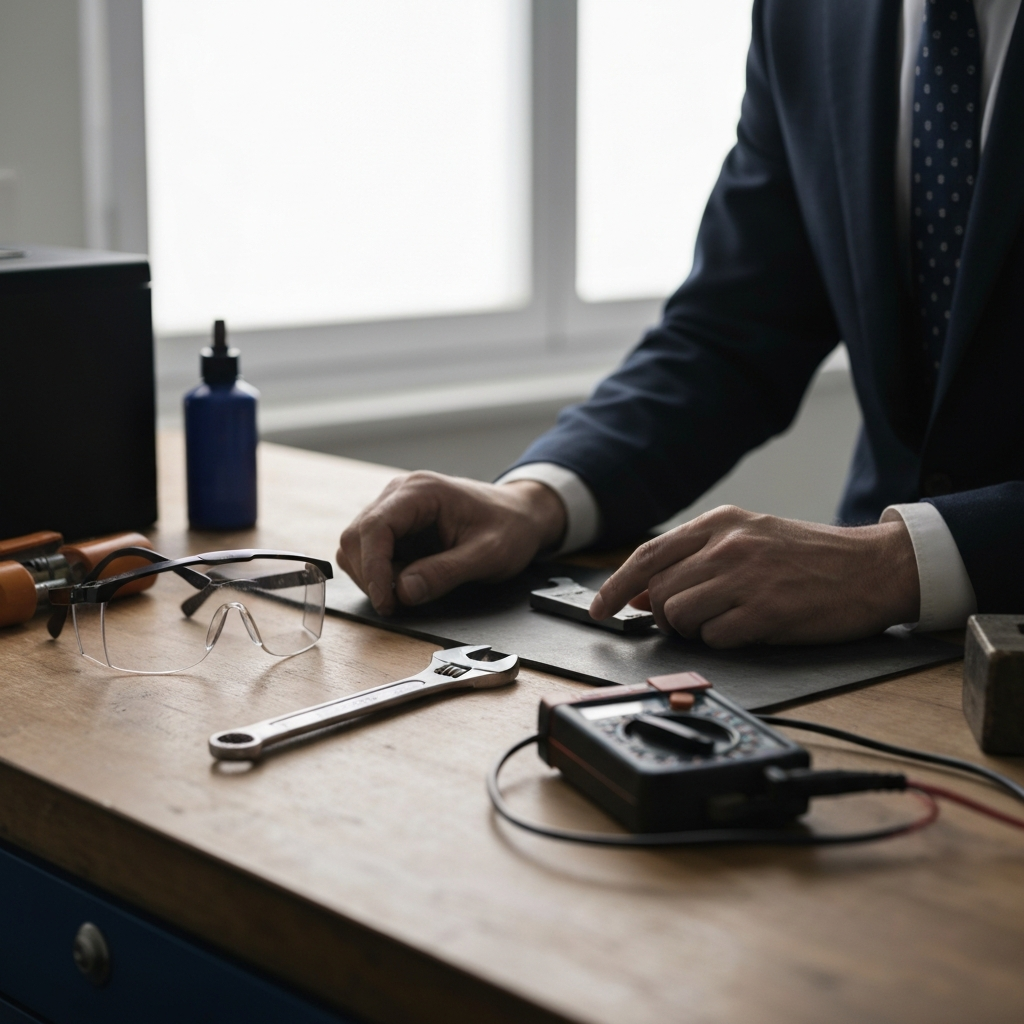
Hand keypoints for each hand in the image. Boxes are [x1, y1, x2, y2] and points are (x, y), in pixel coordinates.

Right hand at [338, 472, 566, 613]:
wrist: (521, 515)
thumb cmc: (510, 528)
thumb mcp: (487, 555)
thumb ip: (445, 573)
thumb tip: (403, 592)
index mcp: (421, 492)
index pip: (375, 527)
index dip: (373, 568)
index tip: (387, 601)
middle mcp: (399, 494)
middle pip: (356, 537)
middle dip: (370, 576)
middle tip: (398, 604)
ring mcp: (394, 508)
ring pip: (356, 547)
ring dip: (372, 577)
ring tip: (409, 590)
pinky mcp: (395, 526)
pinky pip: (369, 552)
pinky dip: (380, 574)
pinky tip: (407, 582)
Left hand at [589, 506, 919, 647]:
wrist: (874, 567)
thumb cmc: (809, 558)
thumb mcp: (748, 540)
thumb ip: (695, 561)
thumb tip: (642, 593)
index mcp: (720, 523)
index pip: (648, 555)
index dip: (616, 585)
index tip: (600, 609)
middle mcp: (728, 545)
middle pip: (661, 591)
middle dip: (666, 615)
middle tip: (693, 622)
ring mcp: (746, 578)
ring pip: (681, 616)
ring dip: (694, 630)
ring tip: (727, 623)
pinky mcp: (766, 612)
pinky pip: (715, 638)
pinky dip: (723, 642)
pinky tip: (750, 630)